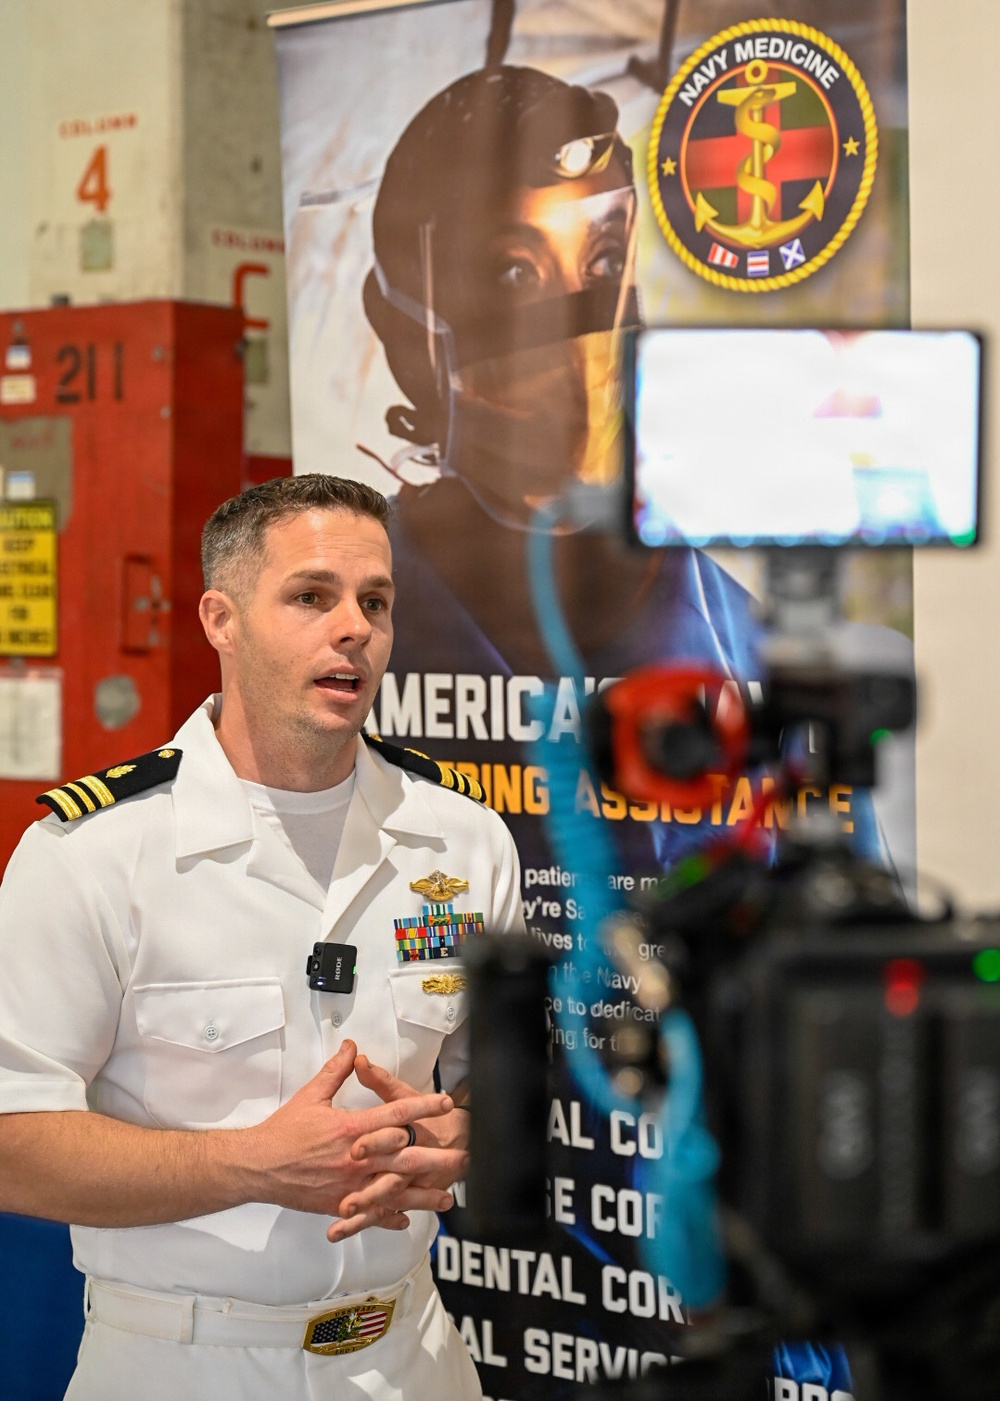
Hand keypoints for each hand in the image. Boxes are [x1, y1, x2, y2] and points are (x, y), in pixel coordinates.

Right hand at [239, 1040, 454, 1226]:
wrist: (257, 1166)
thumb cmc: (283, 1131)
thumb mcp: (312, 1095)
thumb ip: (337, 1071)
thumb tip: (353, 1048)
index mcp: (351, 1127)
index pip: (395, 1114)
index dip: (422, 1107)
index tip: (444, 1103)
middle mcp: (355, 1158)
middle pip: (403, 1157)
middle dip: (435, 1157)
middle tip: (462, 1157)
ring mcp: (348, 1184)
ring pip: (393, 1190)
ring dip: (422, 1195)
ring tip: (446, 1196)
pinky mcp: (338, 1204)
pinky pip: (369, 1212)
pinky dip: (388, 1216)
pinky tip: (405, 1219)